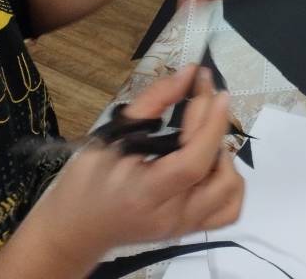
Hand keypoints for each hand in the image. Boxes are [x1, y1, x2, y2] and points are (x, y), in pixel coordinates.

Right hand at [18, 66, 242, 273]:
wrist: (74, 231)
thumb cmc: (85, 182)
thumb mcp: (109, 136)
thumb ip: (152, 103)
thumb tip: (189, 73)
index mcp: (144, 195)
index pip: (193, 163)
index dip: (210, 124)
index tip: (215, 88)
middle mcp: (171, 217)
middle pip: (218, 173)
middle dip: (215, 125)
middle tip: (202, 97)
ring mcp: (183, 227)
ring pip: (230, 191)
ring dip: (224, 155)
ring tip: (200, 136)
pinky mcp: (189, 230)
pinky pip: (228, 209)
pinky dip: (229, 181)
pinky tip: (210, 162)